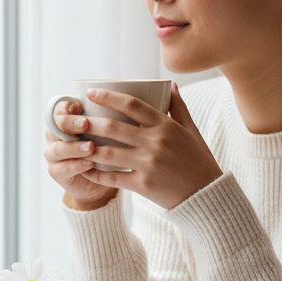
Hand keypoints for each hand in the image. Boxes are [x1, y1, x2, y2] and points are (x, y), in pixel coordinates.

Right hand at [43, 100, 119, 208]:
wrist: (101, 181)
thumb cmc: (107, 148)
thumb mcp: (110, 130)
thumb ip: (111, 116)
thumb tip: (129, 99)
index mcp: (65, 120)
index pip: (59, 108)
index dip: (67, 106)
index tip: (81, 105)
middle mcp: (55, 135)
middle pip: (55, 126)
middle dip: (70, 123)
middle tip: (86, 124)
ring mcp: (54, 154)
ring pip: (57, 149)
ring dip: (74, 147)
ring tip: (90, 147)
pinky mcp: (57, 172)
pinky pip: (62, 169)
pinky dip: (76, 165)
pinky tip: (89, 164)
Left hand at [74, 83, 222, 209]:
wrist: (207, 195)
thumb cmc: (199, 160)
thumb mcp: (191, 130)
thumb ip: (179, 107)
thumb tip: (171, 85)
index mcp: (165, 126)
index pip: (132, 105)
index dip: (109, 97)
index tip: (91, 93)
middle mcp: (155, 142)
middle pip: (113, 127)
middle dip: (90, 122)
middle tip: (74, 120)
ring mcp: (148, 164)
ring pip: (109, 153)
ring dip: (89, 148)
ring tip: (75, 144)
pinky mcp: (143, 185)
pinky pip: (114, 178)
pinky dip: (97, 174)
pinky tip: (86, 170)